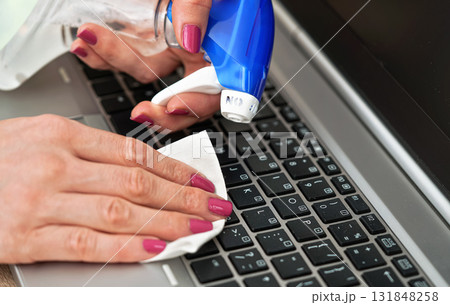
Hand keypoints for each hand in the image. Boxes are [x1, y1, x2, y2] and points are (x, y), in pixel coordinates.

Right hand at [0, 115, 231, 262]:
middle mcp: (54, 164)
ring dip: (166, 220)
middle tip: (213, 205)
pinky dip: (126, 246)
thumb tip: (138, 167)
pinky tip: (156, 246)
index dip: (174, 169)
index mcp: (60, 134)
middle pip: (136, 181)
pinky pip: (87, 242)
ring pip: (121, 211)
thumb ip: (87, 152)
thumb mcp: (38, 137)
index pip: (134, 153)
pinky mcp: (25, 236)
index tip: (199, 181)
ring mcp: (40, 201)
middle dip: (182, 195)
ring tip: (198, 226)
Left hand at [70, 0, 218, 131]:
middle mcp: (204, 46)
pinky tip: (91, 42)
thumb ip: (200, 4)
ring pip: (148, 69)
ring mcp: (174, 41)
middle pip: (184, 92)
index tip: (174, 108)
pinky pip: (130, 51)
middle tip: (143, 110)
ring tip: (92, 38)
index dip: (200, 103)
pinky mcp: (149, 31)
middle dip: (160, 105)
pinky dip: (108, 51)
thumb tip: (190, 38)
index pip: (221, 88)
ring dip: (118, 61)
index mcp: (230, 41)